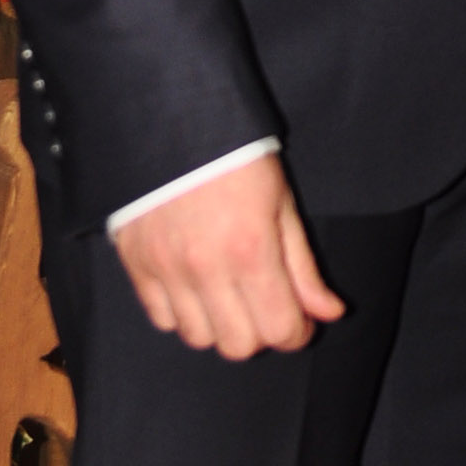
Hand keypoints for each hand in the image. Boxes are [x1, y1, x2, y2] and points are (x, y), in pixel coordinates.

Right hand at [111, 151, 345, 356]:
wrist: (171, 120)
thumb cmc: (236, 157)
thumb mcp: (282, 204)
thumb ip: (303, 267)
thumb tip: (329, 312)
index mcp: (250, 251)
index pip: (279, 330)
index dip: (297, 333)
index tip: (300, 322)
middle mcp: (206, 268)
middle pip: (238, 346)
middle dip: (261, 334)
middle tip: (266, 307)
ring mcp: (166, 269)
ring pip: (198, 339)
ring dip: (220, 327)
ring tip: (230, 296)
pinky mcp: (136, 264)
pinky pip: (161, 319)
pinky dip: (182, 314)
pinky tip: (196, 289)